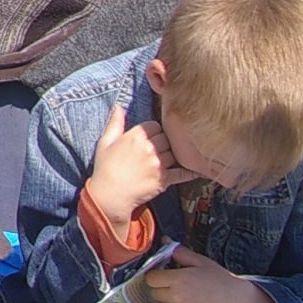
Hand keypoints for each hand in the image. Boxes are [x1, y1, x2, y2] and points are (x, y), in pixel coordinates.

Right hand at [83, 104, 198, 238]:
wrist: (110, 195)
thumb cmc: (105, 168)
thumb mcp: (105, 142)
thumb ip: (115, 123)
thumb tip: (118, 106)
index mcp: (135, 137)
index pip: (154, 125)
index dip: (153, 130)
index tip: (150, 136)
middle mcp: (149, 148)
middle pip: (167, 138)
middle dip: (164, 141)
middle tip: (160, 146)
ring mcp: (159, 164)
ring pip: (175, 153)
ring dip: (174, 155)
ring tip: (172, 157)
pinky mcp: (165, 180)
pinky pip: (182, 173)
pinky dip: (190, 172)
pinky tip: (197, 170)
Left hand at [144, 246, 281, 302]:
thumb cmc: (220, 280)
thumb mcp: (201, 262)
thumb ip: (180, 252)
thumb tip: (164, 240)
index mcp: (178, 279)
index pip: (151, 279)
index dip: (157, 276)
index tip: (165, 276)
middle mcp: (176, 297)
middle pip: (154, 293)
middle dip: (162, 289)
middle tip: (176, 287)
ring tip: (183, 299)